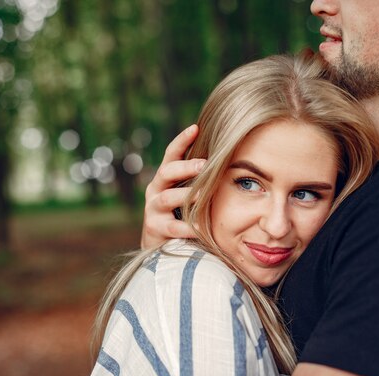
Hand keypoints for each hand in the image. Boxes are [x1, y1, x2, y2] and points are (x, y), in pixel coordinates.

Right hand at [141, 125, 205, 248]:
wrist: (161, 245)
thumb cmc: (180, 213)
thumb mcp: (185, 193)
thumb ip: (198, 179)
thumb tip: (225, 155)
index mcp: (164, 178)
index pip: (171, 155)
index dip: (181, 141)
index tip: (195, 127)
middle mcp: (155, 190)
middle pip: (167, 172)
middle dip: (186, 167)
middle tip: (205, 165)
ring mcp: (153, 209)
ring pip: (168, 198)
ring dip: (188, 195)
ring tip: (205, 195)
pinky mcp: (155, 229)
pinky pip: (173, 227)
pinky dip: (189, 227)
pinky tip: (203, 227)